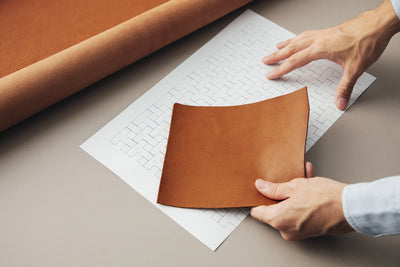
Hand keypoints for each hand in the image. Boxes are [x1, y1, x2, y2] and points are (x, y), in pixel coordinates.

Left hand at [250, 162, 353, 240]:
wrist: (350, 208)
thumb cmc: (325, 198)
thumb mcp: (295, 186)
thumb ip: (274, 188)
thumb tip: (261, 187)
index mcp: (278, 219)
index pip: (258, 212)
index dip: (258, 199)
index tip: (260, 191)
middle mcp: (286, 230)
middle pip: (274, 210)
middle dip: (280, 195)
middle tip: (286, 181)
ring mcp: (298, 232)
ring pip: (289, 210)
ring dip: (293, 195)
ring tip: (302, 178)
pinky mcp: (310, 230)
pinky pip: (301, 213)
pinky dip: (303, 200)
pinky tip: (310, 184)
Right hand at [263, 0, 399, 109]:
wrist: (378, 25)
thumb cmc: (368, 42)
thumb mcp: (355, 69)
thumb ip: (345, 87)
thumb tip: (339, 102)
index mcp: (321, 49)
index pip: (295, 61)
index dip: (281, 69)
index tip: (271, 74)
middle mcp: (319, 39)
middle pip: (292, 48)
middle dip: (277, 56)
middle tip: (266, 60)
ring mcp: (323, 34)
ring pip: (298, 39)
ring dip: (285, 45)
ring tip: (277, 48)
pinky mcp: (329, 31)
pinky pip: (307, 34)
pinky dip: (298, 37)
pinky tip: (299, 39)